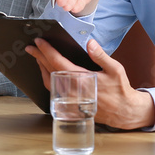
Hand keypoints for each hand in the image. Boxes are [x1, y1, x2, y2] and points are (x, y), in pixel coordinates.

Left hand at [26, 37, 154, 129]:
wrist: (123, 113)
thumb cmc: (120, 90)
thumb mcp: (115, 69)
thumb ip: (101, 56)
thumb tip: (90, 43)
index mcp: (82, 79)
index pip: (58, 62)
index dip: (47, 51)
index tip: (39, 41)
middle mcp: (72, 90)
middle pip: (49, 71)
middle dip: (38, 57)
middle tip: (31, 46)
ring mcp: (70, 99)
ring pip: (49, 82)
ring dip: (41, 68)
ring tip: (38, 57)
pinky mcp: (70, 104)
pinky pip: (54, 91)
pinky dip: (48, 79)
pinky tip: (48, 72)